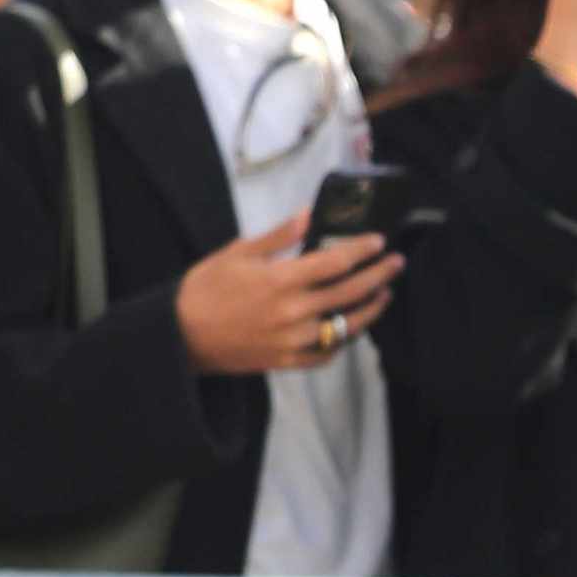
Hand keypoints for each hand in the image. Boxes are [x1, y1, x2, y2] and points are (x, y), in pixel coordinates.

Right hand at [175, 207, 403, 376]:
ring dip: (370, 310)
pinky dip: (342, 340)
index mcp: (280, 280)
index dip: (362, 251)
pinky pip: (326, 354)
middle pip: (349, 293)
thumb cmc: (205, 289)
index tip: (379, 241)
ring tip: (383, 294)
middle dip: (378, 276)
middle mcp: (292, 312)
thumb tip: (309, 214)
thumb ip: (278, 236)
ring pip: (345, 327)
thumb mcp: (238, 252)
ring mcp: (292, 340)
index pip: (335, 262)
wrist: (180, 335)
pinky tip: (350, 326)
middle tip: (395, 263)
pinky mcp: (287, 361)